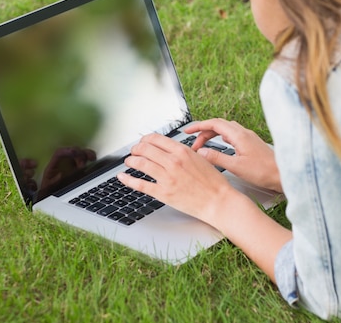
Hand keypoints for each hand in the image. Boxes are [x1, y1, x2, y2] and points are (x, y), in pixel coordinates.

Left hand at [116, 133, 242, 224]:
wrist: (218, 201)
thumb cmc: (213, 182)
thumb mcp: (200, 158)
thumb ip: (183, 152)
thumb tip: (169, 148)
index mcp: (182, 151)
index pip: (155, 139)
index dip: (145, 139)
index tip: (143, 142)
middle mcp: (173, 162)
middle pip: (145, 149)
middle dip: (136, 149)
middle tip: (134, 151)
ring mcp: (167, 178)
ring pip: (140, 164)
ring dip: (131, 161)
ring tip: (129, 161)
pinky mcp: (163, 193)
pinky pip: (140, 184)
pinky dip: (128, 179)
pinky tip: (122, 176)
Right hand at [184, 118, 281, 192]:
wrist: (282, 174)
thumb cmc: (264, 171)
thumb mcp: (236, 166)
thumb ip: (217, 158)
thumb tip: (201, 152)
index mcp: (239, 136)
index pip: (214, 123)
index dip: (199, 125)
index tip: (187, 130)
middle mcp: (244, 133)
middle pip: (219, 125)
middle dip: (203, 131)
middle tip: (193, 142)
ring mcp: (248, 137)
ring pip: (225, 129)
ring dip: (212, 134)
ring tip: (203, 145)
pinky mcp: (251, 143)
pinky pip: (232, 134)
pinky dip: (221, 137)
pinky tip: (220, 145)